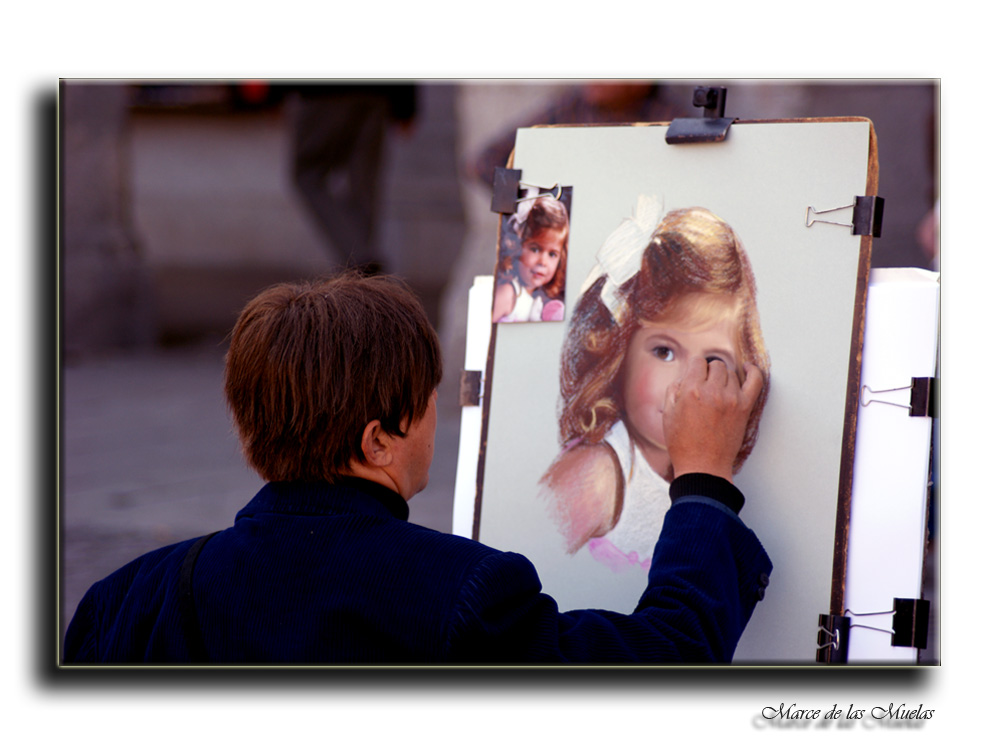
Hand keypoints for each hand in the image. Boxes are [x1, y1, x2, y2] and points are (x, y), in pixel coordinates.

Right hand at [663, 360, 764, 482]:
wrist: (703, 467)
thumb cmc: (683, 444)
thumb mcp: (667, 414)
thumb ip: (674, 389)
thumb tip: (685, 376)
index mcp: (691, 391)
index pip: (697, 362)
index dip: (694, 369)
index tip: (694, 376)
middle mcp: (712, 392)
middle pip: (715, 366)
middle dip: (708, 373)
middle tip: (705, 387)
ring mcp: (731, 399)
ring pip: (731, 373)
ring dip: (724, 378)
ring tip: (718, 392)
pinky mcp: (744, 408)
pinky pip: (756, 380)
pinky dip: (753, 371)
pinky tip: (747, 369)